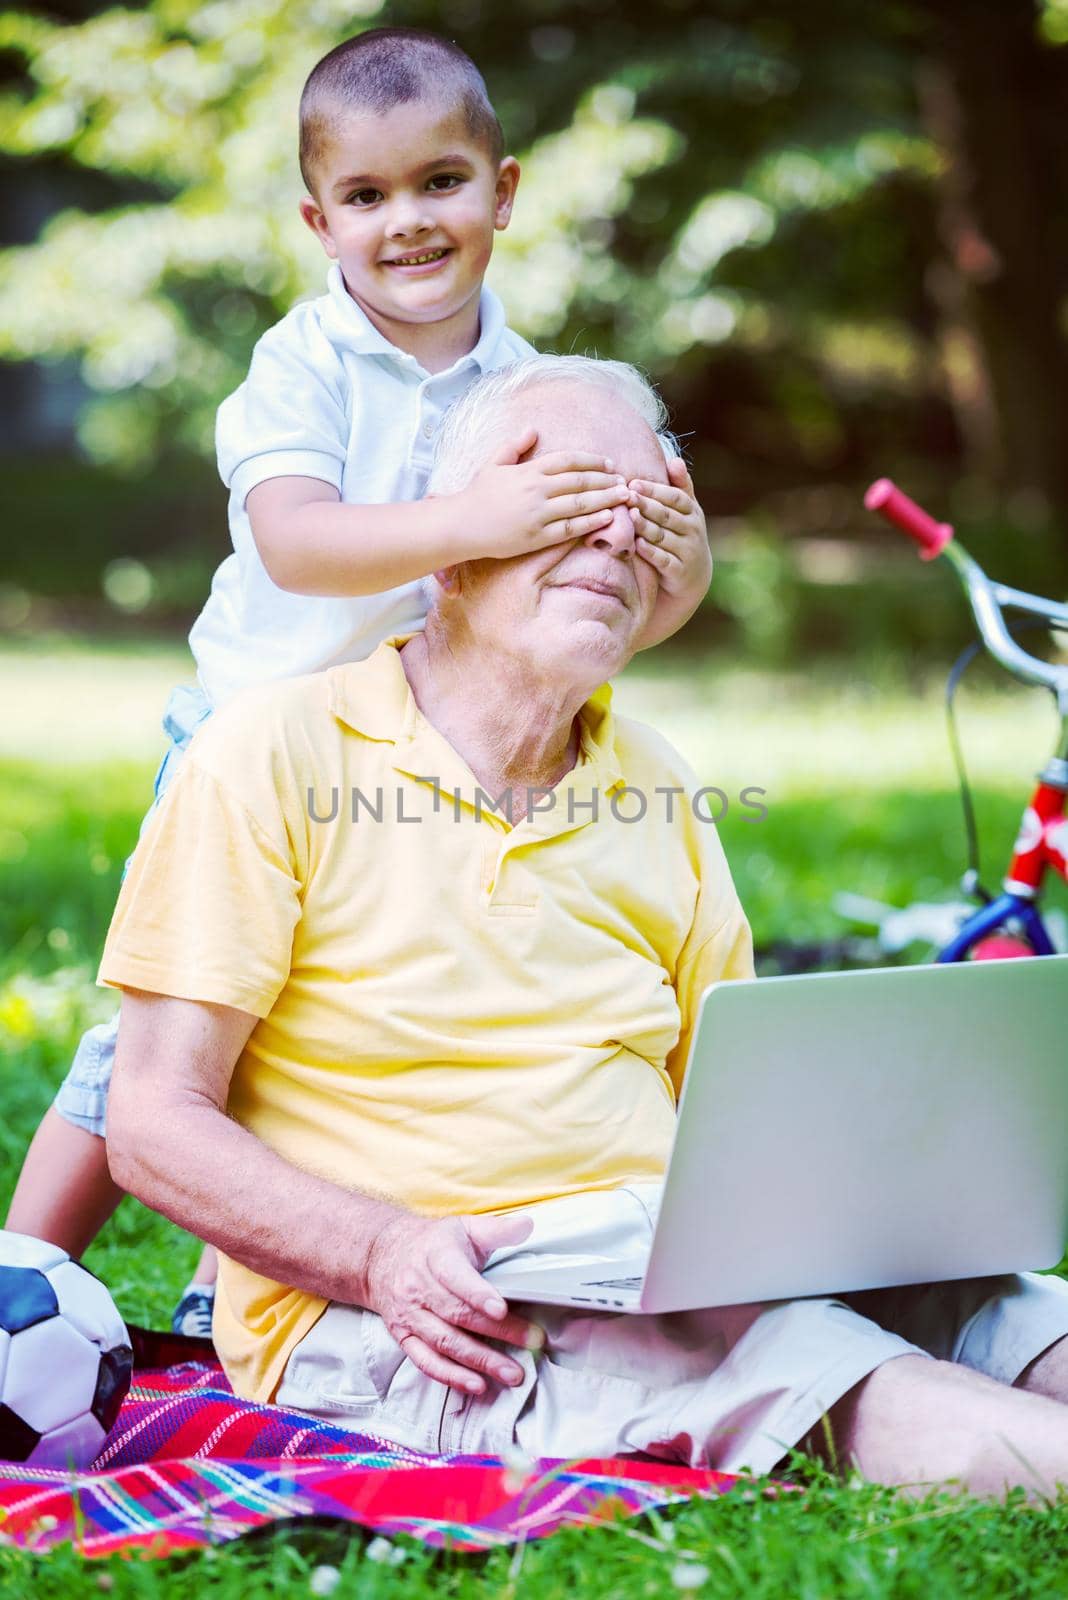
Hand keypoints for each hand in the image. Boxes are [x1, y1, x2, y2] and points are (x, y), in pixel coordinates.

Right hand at [363, 1209, 540, 1394]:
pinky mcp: (404, 1337)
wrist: (383, 1257)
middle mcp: (419, 1288)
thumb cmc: (433, 1244)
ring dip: (479, 1361)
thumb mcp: (463, 1227)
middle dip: (496, 1332)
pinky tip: (476, 1384)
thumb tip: (528, 1225)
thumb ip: (497, 1228)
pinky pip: (426, 1361)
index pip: (455, 1277)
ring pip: (444, 1342)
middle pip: (457, 1314)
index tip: (501, 1309)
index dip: (478, 1294)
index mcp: (436, 1256)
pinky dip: (451, 1376)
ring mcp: (410, 1315)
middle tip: (531, 1342)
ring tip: (511, 1372)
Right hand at [455, 428, 631, 558]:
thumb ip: (514, 446)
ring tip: (624, 496)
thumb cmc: (476, 495)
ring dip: (606, 499)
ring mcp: (538, 514)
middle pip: (580, 481)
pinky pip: (570, 528)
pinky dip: (592, 522)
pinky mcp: (537, 537)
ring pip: (580, 504)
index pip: (569, 460)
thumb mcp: (493, 463)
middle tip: (625, 481)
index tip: (609, 464)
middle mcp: (536, 490)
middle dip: (606, 480)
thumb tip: (532, 429)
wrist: (461, 525)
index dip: (592, 461)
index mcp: (529, 470)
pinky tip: (609, 517)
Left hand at [630, 458, 712, 648]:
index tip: (634, 483)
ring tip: (630, 516)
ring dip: (646, 526)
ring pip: (664, 536)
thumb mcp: (686, 511)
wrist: (691, 578)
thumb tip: (674, 459)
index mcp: (692, 512)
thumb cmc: (681, 535)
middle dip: (647, 505)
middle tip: (626, 496)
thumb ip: (680, 486)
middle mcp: (693, 531)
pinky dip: (651, 552)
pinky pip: (664, 560)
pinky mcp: (679, 572)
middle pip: (667, 515)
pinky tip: (637, 544)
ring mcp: (687, 552)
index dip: (655, 490)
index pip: (675, 497)